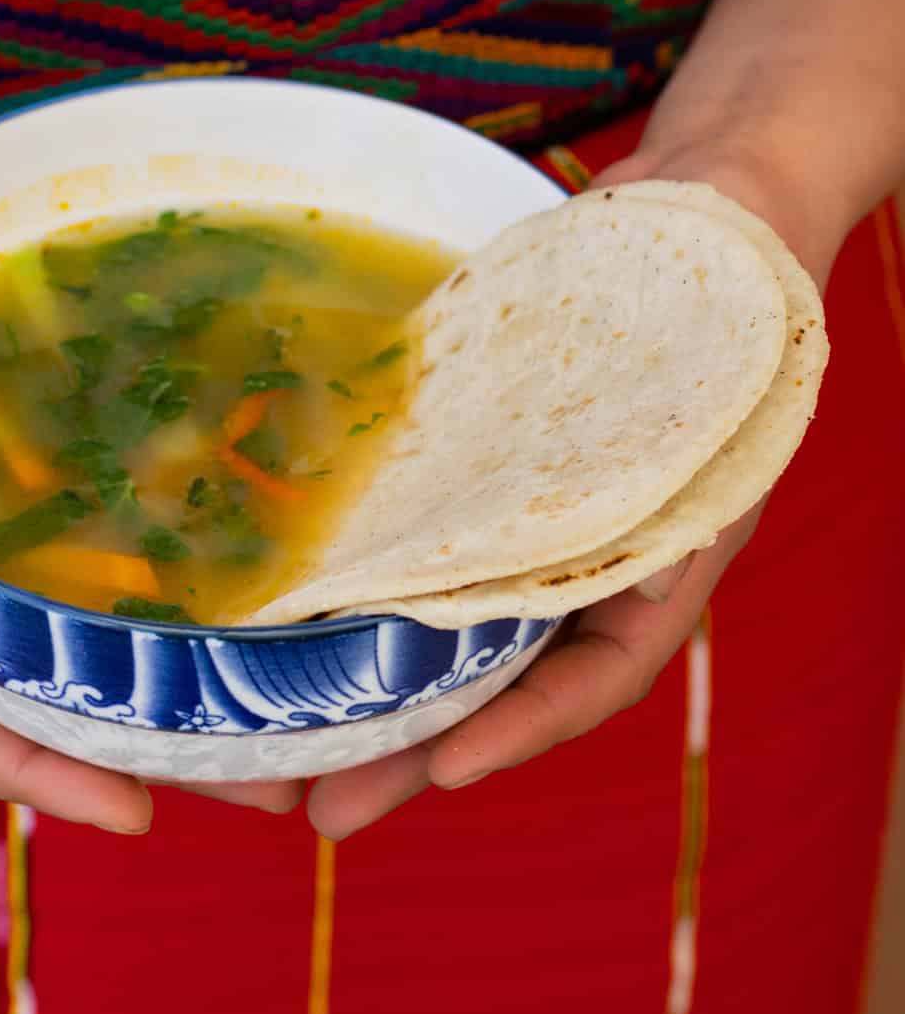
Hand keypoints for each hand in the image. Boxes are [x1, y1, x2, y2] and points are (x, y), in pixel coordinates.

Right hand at [0, 266, 298, 830]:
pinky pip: (74, 558)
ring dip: (165, 682)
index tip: (137, 815)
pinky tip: (223, 588)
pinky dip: (137, 585)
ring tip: (284, 707)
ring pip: (74, 644)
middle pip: (41, 709)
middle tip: (271, 784)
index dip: (42, 777)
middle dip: (147, 755)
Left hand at [305, 144, 845, 841]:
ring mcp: (532, 513)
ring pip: (448, 620)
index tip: (444, 773)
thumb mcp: (721, 377)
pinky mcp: (477, 464)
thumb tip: (621, 595)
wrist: (707, 201)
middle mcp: (596, 553)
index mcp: (667, 555)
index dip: (525, 729)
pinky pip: (421, 539)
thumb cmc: (730, 289)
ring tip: (283, 744)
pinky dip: (368, 583)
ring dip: (375, 684)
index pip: (599, 674)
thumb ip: (676, 468)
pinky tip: (293, 610)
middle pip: (503, 674)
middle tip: (322, 813)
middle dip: (416, 745)